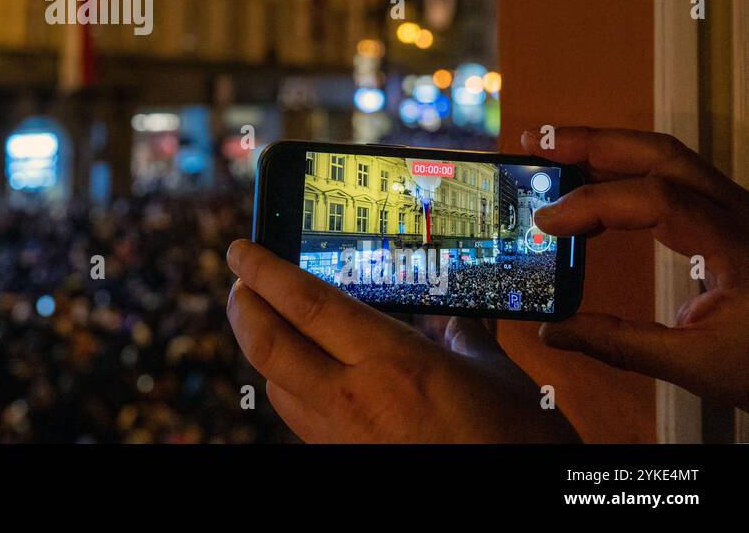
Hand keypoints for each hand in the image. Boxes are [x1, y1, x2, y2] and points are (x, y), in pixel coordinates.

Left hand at [226, 239, 579, 441]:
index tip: (241, 249)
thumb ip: (460, 333)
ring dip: (262, 346)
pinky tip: (302, 370)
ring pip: (275, 382)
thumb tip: (446, 309)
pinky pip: (298, 415)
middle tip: (239, 280)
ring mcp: (342, 436)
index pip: (305, 304)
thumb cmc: (515, 443)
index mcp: (392, 363)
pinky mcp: (342, 458)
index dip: (263, 271)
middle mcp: (354, 399)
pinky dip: (288, 383)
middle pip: (267, 344)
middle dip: (242, 306)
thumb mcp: (493, 374)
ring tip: (267, 318)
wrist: (510, 510)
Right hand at [522, 127, 748, 410]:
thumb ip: (624, 345)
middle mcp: (741, 213)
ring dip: (611, 148)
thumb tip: (556, 333)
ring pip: (672, 157)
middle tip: (537, 142)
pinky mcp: (736, 218)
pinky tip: (598, 182)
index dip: (592, 203)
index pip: (655, 199)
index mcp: (736, 244)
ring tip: (555, 150)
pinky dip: (631, 170)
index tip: (546, 223)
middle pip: (662, 153)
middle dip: (594, 143)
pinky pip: (679, 176)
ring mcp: (741, 210)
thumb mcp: (701, 366)